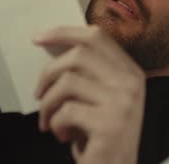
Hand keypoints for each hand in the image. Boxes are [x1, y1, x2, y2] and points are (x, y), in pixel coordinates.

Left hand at [33, 25, 145, 163]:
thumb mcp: (100, 98)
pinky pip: (66, 111)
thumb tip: (52, 47)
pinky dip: (55, 124)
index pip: (96, 37)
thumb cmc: (100, 136)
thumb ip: (88, 73)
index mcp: (130, 72)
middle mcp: (131, 84)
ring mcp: (123, 104)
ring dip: (48, 104)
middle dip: (48, 72)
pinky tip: (62, 136)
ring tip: (49, 120)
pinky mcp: (110, 126)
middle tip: (38, 93)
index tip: (38, 38)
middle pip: (79, 55)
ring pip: (68, 82)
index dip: (64, 32)